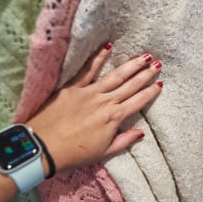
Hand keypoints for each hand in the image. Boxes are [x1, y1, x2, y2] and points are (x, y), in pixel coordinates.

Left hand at [26, 44, 162, 171]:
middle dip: (146, 74)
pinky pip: (88, 69)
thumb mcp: (103, 153)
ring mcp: (89, 92)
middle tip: (158, 64)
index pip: (138, 102)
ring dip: (131, 65)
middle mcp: (105, 102)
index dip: (150, 92)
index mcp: (114, 118)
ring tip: (144, 56)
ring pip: (116, 75)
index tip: (160, 84)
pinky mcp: (73, 88)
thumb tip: (142, 132)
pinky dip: (98, 57)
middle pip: (130, 85)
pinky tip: (108, 47)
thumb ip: (124, 140)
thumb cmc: (73, 154)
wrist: (42, 148)